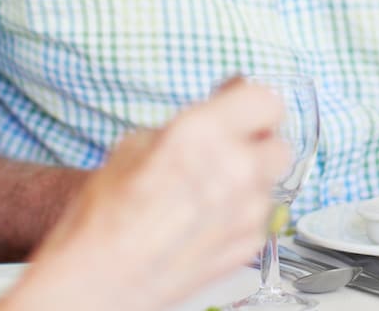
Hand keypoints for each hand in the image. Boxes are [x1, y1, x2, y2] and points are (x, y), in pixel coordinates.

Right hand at [0, 80, 290, 310]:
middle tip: (230, 151)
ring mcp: (248, 211)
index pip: (267, 100)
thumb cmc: (106, 217)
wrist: (100, 279)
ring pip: (271, 182)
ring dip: (251, 181)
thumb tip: (217, 112)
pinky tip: (208, 220)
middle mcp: (236, 168)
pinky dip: (242, 214)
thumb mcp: (134, 145)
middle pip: (279, 143)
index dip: (252, 104)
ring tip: (211, 192)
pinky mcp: (251, 245)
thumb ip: (188, 125)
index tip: (242, 110)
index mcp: (203, 132)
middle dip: (257, 145)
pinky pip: (261, 216)